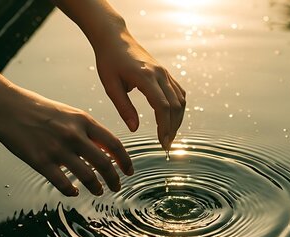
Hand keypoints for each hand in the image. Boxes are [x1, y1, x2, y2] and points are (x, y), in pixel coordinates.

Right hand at [0, 87, 132, 195]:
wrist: (6, 106)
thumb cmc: (39, 109)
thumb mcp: (69, 113)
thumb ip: (88, 130)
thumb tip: (107, 149)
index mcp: (83, 121)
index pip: (114, 144)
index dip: (125, 161)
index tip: (129, 171)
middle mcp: (74, 135)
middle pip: (104, 164)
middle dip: (114, 179)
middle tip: (116, 186)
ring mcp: (57, 149)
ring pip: (87, 177)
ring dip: (96, 187)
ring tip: (98, 191)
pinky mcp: (40, 162)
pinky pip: (63, 184)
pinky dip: (72, 191)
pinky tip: (74, 191)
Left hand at [94, 32, 185, 149]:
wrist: (115, 38)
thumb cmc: (109, 61)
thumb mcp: (110, 85)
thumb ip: (123, 107)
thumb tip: (135, 129)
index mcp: (145, 77)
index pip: (162, 107)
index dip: (165, 127)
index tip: (162, 143)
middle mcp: (160, 74)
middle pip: (175, 106)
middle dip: (173, 128)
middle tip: (166, 145)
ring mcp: (165, 72)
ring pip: (180, 100)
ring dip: (178, 119)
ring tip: (169, 135)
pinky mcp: (165, 72)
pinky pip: (179, 92)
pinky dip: (178, 108)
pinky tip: (172, 119)